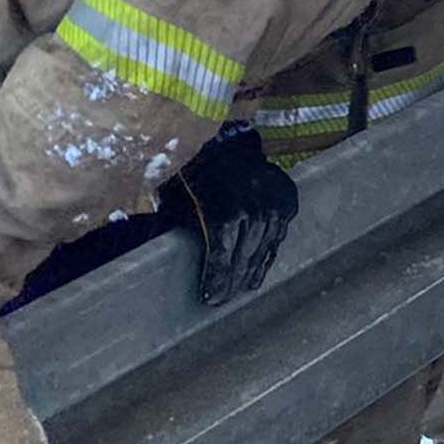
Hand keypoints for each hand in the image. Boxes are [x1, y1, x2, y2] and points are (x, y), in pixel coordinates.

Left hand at [170, 121, 297, 304]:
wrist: (227, 143)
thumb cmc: (196, 174)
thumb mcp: (177, 203)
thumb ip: (172, 233)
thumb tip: (154, 264)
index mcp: (225, 215)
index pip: (223, 260)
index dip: (217, 281)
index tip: (210, 299)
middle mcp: (254, 212)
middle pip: (245, 258)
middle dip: (233, 281)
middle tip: (224, 298)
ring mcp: (275, 206)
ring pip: (265, 249)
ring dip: (254, 270)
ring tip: (245, 286)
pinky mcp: (288, 200)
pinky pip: (279, 233)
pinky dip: (270, 249)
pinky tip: (261, 263)